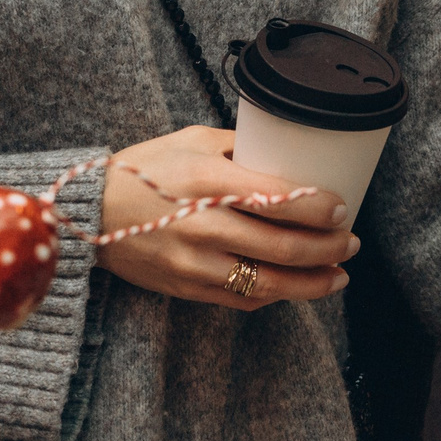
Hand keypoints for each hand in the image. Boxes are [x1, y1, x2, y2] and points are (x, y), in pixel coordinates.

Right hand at [95, 125, 356, 309]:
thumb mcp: (193, 141)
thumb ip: (241, 147)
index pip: (278, 198)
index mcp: (209, 180)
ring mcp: (195, 262)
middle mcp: (204, 224)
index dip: (319, 208)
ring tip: (339, 275)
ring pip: (267, 283)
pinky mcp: (186, 288)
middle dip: (328, 248)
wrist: (90, 212)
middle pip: (282, 246)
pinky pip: (241, 300)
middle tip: (351, 242)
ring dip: (312, 283)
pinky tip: (296, 287)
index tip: (342, 208)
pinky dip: (275, 296)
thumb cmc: (145, 169)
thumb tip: (287, 154)